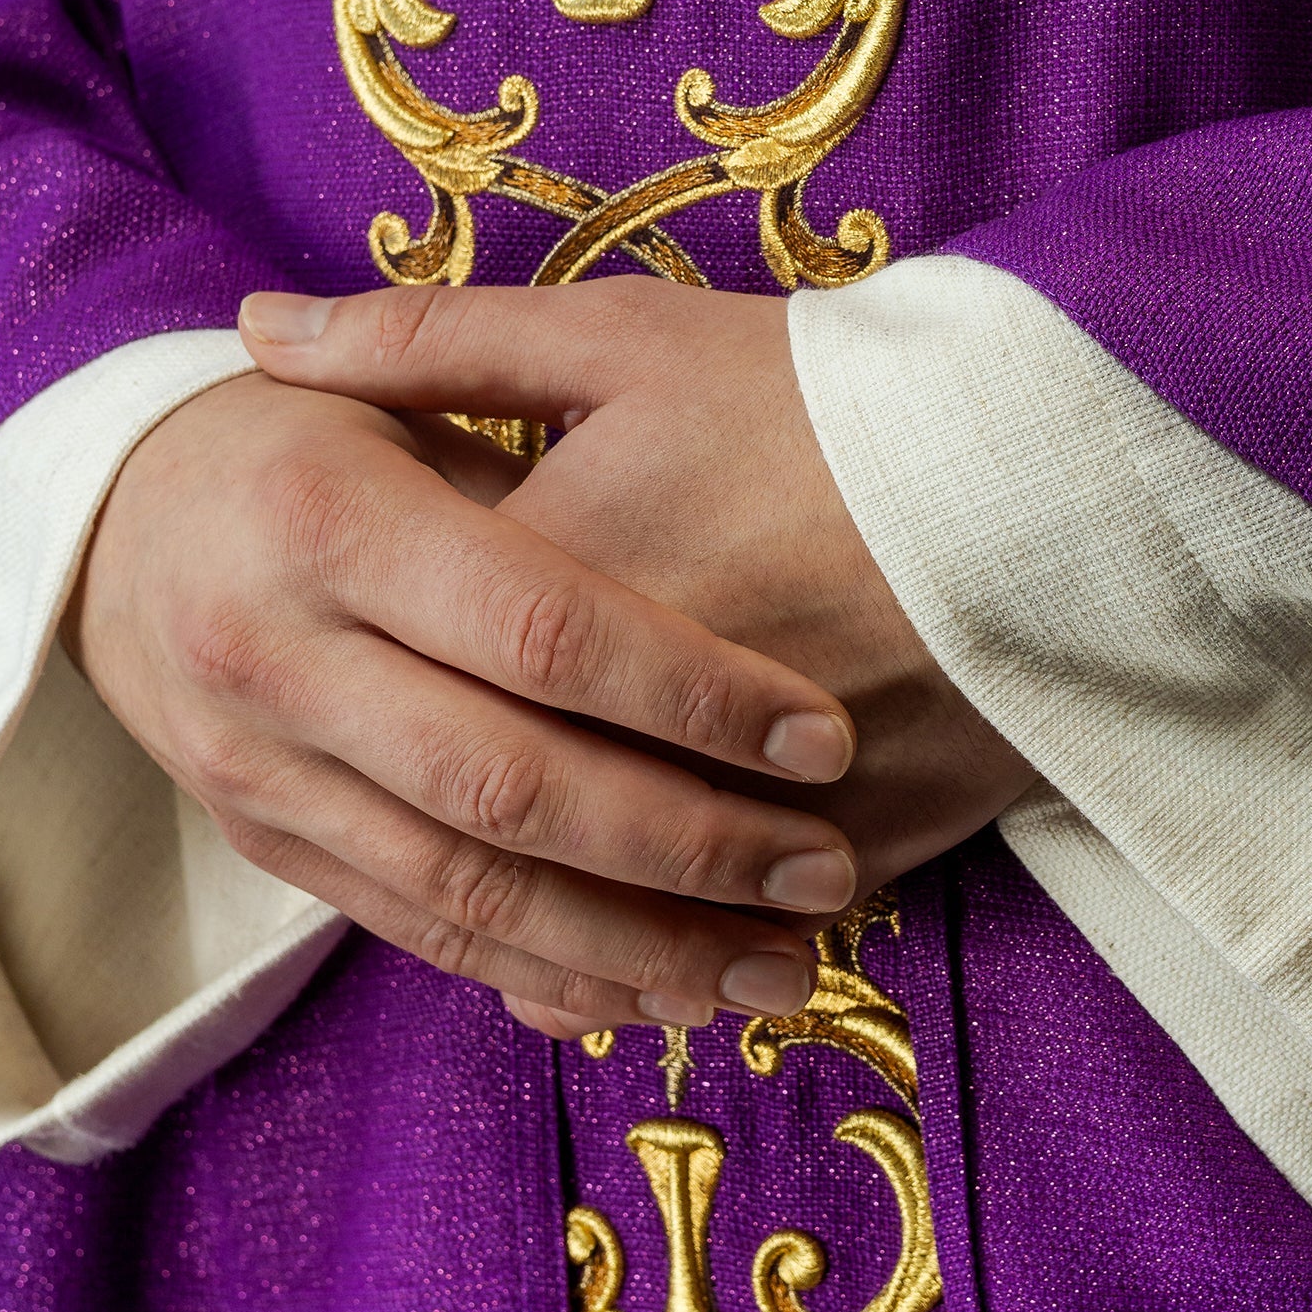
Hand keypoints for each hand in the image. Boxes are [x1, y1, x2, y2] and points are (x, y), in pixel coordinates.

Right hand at [64, 367, 863, 1036]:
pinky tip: (661, 994)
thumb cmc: (305, 437)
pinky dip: (545, 971)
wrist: (109, 520)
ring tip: (780, 968)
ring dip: (637, 948)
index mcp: (330, 523)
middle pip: (508, 786)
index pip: (541, 629)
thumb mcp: (402, 396)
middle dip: (686, 847)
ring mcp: (258, 768)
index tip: (822, 734)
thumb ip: (535, 448)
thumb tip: (714, 473)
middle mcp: (278, 657)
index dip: (691, 692)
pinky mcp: (264, 841)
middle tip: (824, 869)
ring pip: (467, 890)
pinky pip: (417, 928)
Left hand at [238, 281, 1038, 911]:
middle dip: (448, 849)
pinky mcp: (862, 850)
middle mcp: (642, 723)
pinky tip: (656, 978)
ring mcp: (755, 808)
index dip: (368, 703)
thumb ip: (430, 341)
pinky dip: (689, 966)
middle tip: (410, 853)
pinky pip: (743, 938)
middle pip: (502, 823)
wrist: (1052, 462)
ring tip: (533, 947)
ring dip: (565, 946)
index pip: (419, 682)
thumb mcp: (623, 334)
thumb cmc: (821, 391)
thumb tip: (258, 333)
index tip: (341, 709)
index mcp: (561, 588)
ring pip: (617, 915)